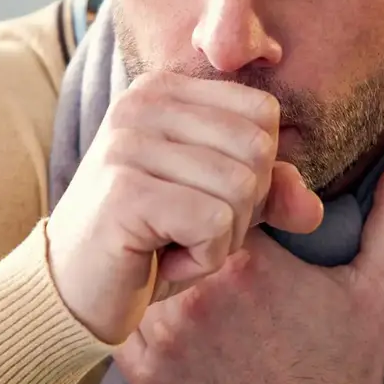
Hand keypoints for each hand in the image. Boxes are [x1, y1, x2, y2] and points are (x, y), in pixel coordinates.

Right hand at [46, 71, 323, 343]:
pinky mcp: (125, 192)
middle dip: (242, 209)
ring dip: (220, 240)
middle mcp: (142, 103)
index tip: (202, 199)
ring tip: (171, 244)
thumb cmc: (149, 242)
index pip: (263, 113)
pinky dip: (201, 260)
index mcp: (165, 90)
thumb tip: (312, 208)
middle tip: (188, 230)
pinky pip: (214, 225)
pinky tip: (159, 261)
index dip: (256, 171)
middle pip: (258, 149)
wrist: (72, 292)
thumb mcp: (220, 208)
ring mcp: (128, 143)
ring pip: (241, 189)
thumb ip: (271, 193)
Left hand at [114, 141, 383, 383]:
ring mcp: (162, 331)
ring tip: (188, 256)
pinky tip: (169, 295)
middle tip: (217, 230)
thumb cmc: (345, 367)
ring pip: (142, 255)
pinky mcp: (140, 366)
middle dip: (196, 216)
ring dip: (162, 249)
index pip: (219, 187)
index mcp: (251, 262)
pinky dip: (139, 293)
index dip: (234, 191)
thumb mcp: (379, 285)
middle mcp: (197, 293)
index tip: (254, 211)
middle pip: (176, 216)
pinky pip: (122, 304)